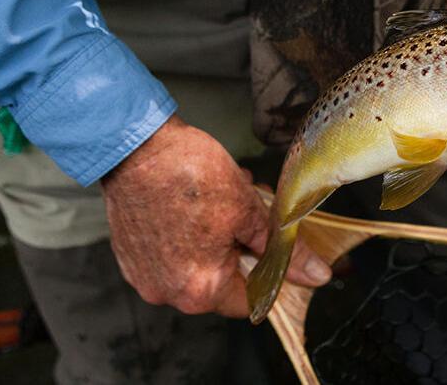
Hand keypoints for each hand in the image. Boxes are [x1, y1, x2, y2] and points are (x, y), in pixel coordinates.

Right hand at [100, 115, 330, 316]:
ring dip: (219, 237)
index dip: (271, 271)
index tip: (277, 248)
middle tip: (252, 212)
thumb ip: (284, 251)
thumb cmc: (187, 174)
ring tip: (225, 200)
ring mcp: (145, 276)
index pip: (251, 300)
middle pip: (224, 281)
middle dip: (245, 247)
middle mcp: (167, 292)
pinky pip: (172, 256)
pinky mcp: (131, 257)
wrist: (136, 146)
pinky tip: (199, 205)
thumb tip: (315, 275)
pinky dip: (190, 236)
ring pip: (199, 265)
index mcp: (199, 290)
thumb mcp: (250, 211)